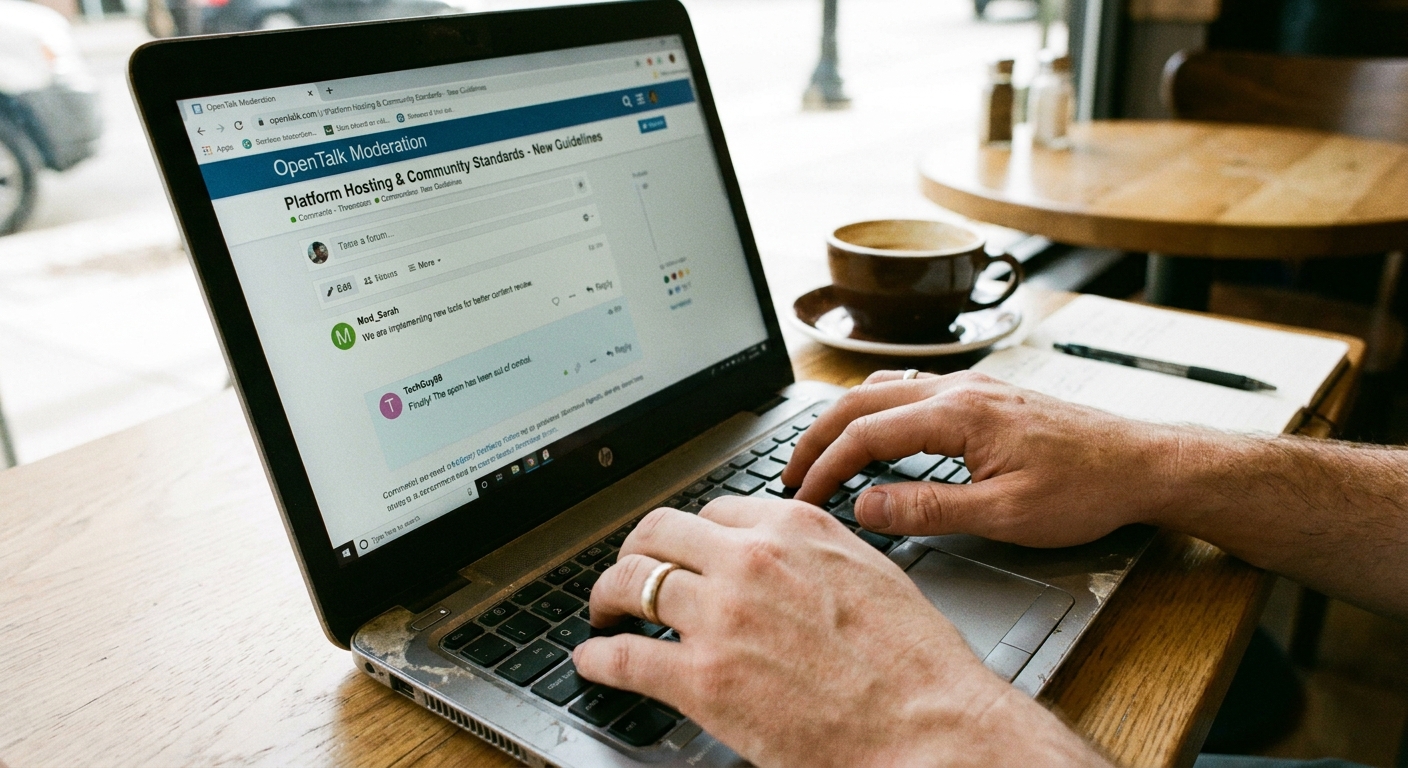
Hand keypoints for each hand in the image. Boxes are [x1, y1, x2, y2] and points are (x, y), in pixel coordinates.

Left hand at [573, 498, 1105, 767]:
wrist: (930, 726)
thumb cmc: (916, 665)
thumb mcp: (869, 575)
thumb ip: (815, 557)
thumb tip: (785, 566)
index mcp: (794, 528)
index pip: (716, 510)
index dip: (692, 535)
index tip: (683, 552)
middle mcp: (750, 560)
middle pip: (658, 532)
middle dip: (636, 552)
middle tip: (628, 574)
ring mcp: (720, 617)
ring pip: (630, 582)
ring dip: (607, 597)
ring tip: (603, 613)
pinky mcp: (702, 679)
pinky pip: (624, 656)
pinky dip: (598, 659)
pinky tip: (594, 661)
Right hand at [782, 370, 1181, 546]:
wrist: (1145, 462)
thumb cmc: (1087, 489)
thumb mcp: (1005, 514)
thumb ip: (929, 508)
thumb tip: (866, 505)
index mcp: (958, 414)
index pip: (865, 434)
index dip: (824, 467)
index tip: (802, 499)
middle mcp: (959, 389)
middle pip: (862, 400)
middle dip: (817, 437)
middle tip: (789, 474)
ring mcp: (973, 387)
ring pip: (885, 389)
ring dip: (844, 420)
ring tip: (820, 454)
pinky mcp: (986, 396)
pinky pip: (912, 391)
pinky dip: (876, 411)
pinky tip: (876, 432)